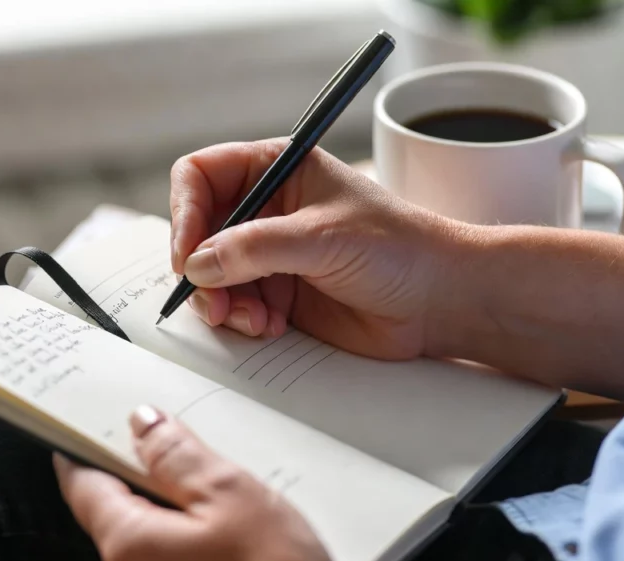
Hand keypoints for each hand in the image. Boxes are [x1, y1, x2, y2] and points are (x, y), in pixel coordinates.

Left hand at [54, 406, 335, 560]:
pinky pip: (175, 551)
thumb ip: (177, 456)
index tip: (98, 417)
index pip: (82, 483)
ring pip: (151, 527)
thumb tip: (143, 425)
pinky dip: (193, 526)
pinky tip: (230, 515)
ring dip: (176, 497)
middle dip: (144, 466)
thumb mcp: (228, 494)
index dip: (87, 444)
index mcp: (128, 542)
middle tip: (176, 432)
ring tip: (216, 471)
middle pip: (118, 504)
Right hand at [169, 138, 457, 359]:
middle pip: (198, 231)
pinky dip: (241, 320)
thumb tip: (198, 264)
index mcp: (277, 170)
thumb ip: (255, 247)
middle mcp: (266, 209)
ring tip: (253, 319)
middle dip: (201, 270)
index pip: (201, 176)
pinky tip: (271, 326)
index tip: (189, 254)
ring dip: (221, 302)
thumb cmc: (398, 248)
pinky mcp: (277, 294)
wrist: (438, 301)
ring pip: (211, 275)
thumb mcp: (322, 237)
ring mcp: (269, 253)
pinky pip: (233, 305)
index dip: (185, 212)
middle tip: (214, 302)